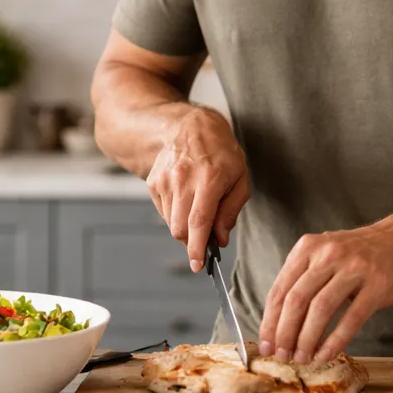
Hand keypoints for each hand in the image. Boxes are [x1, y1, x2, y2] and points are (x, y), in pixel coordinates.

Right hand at [147, 106, 250, 270]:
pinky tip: (186, 199)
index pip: (199, 221)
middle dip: (193, 242)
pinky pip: (164, 212)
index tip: (198, 265)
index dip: (198, 247)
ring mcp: (165, 180)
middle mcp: (183, 179)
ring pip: (171, 223)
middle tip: (207, 239)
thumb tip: (221, 238)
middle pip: (181, 228)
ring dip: (185, 228)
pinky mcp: (153, 182)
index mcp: (210, 178)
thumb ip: (231, 209)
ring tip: (198, 209)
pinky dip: (176, 215)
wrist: (188, 126)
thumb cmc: (220, 151)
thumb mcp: (239, 176)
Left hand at [258, 220, 392, 364]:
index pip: (280, 289)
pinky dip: (335, 340)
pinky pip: (351, 318)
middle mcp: (329, 254)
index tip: (265, 344)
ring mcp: (354, 268)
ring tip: (302, 358)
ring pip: (321, 309)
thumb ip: (303, 279)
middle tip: (282, 355)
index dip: (270, 321)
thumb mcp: (324, 255)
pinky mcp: (377, 284)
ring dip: (307, 339)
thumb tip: (279, 323)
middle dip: (285, 333)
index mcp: (308, 247)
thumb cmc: (359, 255)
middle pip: (296, 299)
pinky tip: (326, 354)